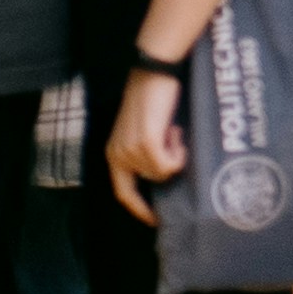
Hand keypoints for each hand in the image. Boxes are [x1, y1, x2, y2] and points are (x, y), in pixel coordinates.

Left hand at [106, 65, 187, 221]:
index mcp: (114, 153)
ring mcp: (132, 150)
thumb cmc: (153, 97)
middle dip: (168, 165)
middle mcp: (119, 155)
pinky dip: (178, 153)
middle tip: (176, 141)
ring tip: (173, 130)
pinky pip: (169, 164)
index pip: (123, 193)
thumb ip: (146, 150)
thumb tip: (163, 172)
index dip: (139, 209)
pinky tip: (176, 132)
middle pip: (151, 180)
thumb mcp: (144, 129)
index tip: (155, 220)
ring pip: (162, 173)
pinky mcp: (147, 143)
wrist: (154, 73)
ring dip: (174, 154)